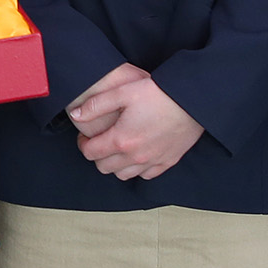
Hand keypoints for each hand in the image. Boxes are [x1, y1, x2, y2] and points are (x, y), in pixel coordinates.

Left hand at [67, 73, 203, 180]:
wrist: (192, 100)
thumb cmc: (158, 93)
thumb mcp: (122, 92)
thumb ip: (95, 105)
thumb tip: (75, 115)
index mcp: (121, 140)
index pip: (90, 153)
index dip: (83, 144)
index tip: (85, 136)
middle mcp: (135, 156)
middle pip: (104, 167)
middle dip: (97, 155)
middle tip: (100, 141)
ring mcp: (152, 161)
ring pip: (123, 175)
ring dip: (115, 164)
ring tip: (118, 148)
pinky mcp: (167, 161)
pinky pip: (145, 175)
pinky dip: (137, 168)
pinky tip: (137, 154)